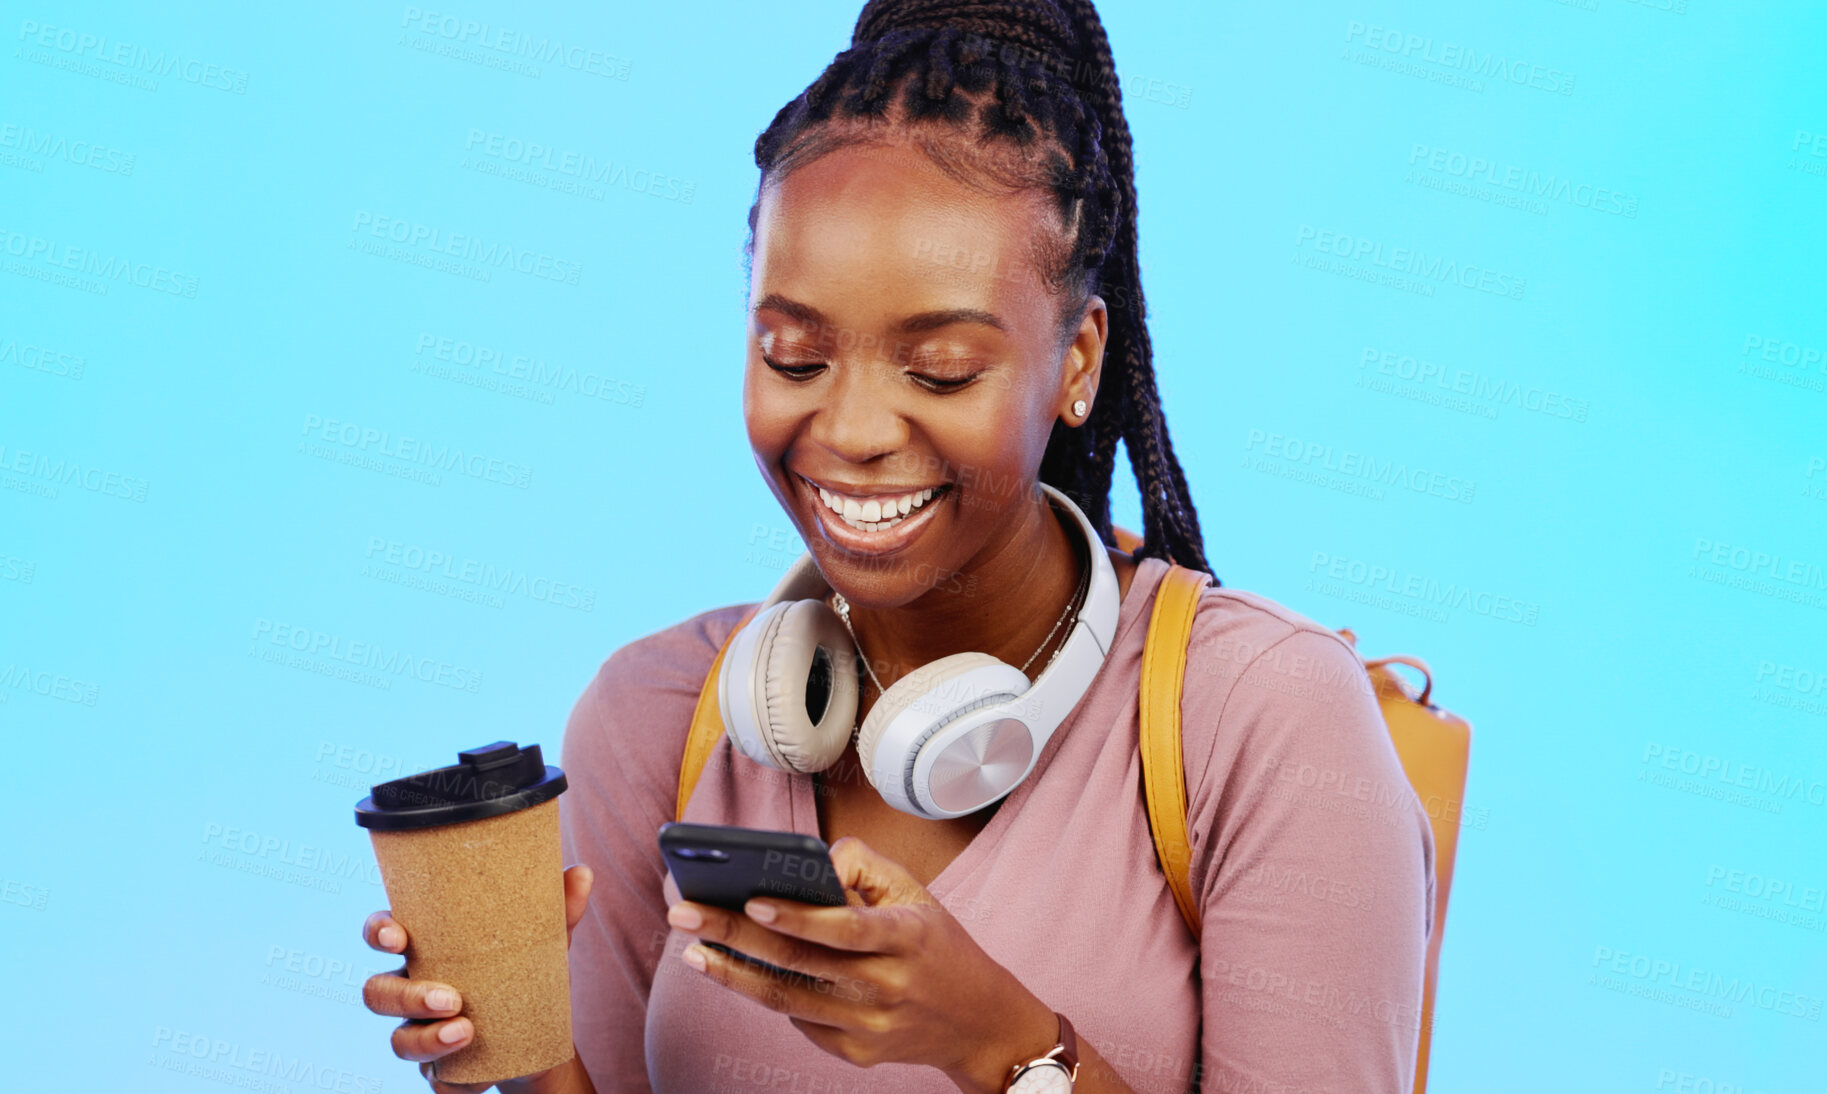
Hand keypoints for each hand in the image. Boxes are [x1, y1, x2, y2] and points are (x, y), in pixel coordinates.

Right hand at [361, 864, 595, 1093]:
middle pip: (377, 992)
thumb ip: (559, 909)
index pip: (382, 933)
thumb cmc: (526, 972)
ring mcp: (419, 1031)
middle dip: (407, 996)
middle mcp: (412, 988)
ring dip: (426, 1040)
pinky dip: (449, 1081)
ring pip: (397, 1040)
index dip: (377, 932)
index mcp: (427, 949)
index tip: (397, 937)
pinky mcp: (438, 1069)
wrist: (541, 1036)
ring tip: (467, 1032)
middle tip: (451, 998)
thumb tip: (582, 873)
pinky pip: (432, 1079)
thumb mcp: (544, 942)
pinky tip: (469, 1079)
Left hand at [664, 837, 1058, 1092]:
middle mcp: (888, 986)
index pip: (846, 927)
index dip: (799, 916)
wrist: (977, 1020)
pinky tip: (738, 972)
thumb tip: (802, 865)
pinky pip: (801, 1021)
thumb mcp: (914, 892)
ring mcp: (871, 1027)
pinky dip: (768, 993)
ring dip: (733, 974)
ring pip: (788, 1000)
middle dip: (734, 937)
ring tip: (693, 949)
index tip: (751, 899)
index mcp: (907, 936)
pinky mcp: (858, 1054)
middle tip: (684, 914)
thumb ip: (860, 867)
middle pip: (800, 964)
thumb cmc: (935, 943)